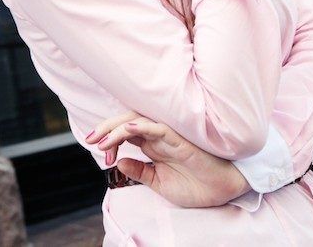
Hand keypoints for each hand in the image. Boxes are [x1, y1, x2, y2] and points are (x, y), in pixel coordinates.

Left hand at [87, 111, 249, 207]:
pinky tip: (126, 131)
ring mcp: (170, 136)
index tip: (99, 153)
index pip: (127, 134)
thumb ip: (140, 172)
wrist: (223, 190)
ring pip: (140, 121)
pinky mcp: (181, 140)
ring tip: (102, 141)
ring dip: (118, 128)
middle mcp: (160, 137)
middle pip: (129, 122)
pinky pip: (158, 128)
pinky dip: (141, 127)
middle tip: (89, 139)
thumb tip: (119, 162)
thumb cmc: (197, 185)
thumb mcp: (160, 183)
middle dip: (106, 128)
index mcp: (155, 146)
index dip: (110, 139)